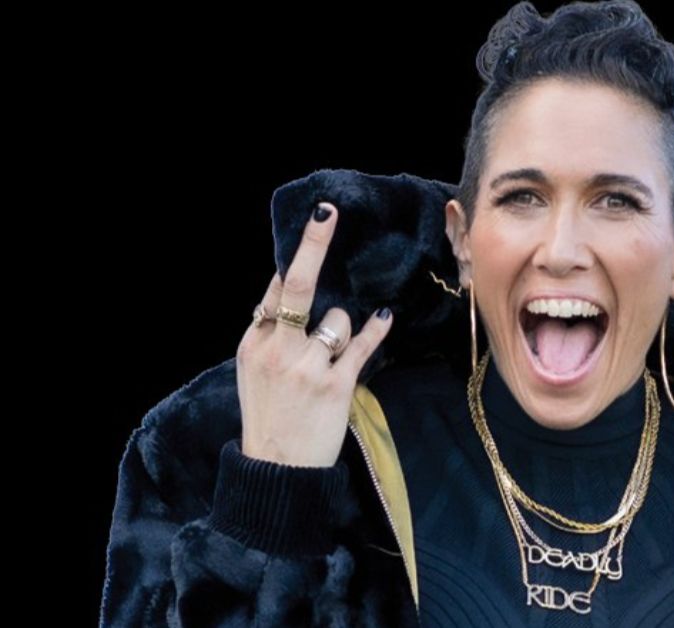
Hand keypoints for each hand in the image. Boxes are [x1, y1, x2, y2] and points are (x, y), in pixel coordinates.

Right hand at [235, 202, 393, 466]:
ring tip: (329, 356)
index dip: (297, 255)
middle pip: (298, 285)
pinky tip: (383, 317)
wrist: (276, 470)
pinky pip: (361, 344)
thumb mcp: (253, 371)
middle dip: (313, 245)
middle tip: (327, 212)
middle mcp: (277, 350)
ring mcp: (306, 368)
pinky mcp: (335, 386)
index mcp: (253, 343)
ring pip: (337, 317)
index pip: (276, 289)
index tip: (315, 220)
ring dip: (343, 326)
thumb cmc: (270, 415)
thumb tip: (289, 288)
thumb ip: (270, 333)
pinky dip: (375, 329)